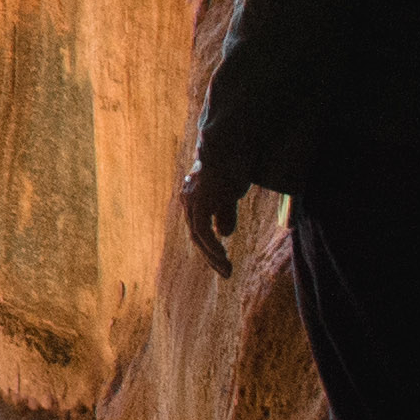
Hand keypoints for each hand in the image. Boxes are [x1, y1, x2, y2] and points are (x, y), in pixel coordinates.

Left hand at [180, 161, 250, 277]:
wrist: (229, 147)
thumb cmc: (232, 167)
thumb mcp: (230, 195)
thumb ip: (224, 213)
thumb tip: (222, 234)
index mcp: (193, 200)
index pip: (199, 231)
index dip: (210, 249)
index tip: (223, 264)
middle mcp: (188, 200)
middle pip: (196, 236)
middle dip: (211, 258)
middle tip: (227, 273)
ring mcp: (192, 200)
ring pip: (198, 236)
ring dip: (213, 256)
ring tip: (227, 269)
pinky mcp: (199, 200)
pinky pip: (202, 230)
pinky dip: (212, 245)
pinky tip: (223, 255)